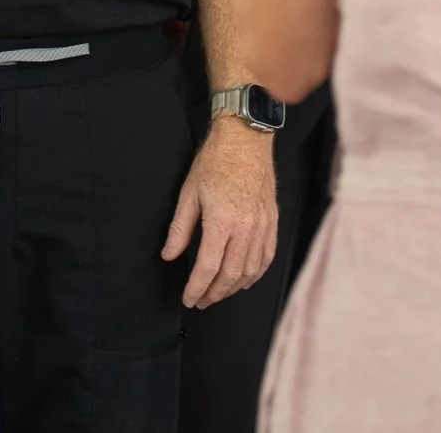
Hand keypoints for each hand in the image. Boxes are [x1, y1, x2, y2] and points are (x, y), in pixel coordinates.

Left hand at [162, 117, 278, 307]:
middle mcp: (246, 228)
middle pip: (230, 275)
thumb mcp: (189, 193)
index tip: (188, 298)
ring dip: (233, 288)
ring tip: (218, 293)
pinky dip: (255, 274)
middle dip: (214, 294)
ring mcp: (262, 226)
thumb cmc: (215, 162)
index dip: (197, 288)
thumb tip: (168, 254)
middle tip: (201, 301)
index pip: (208, 268)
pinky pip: (266, 257)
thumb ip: (179, 229)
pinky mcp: (272, 222)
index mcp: (222, 221)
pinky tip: (243, 280)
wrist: (245, 139)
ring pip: (250, 271)